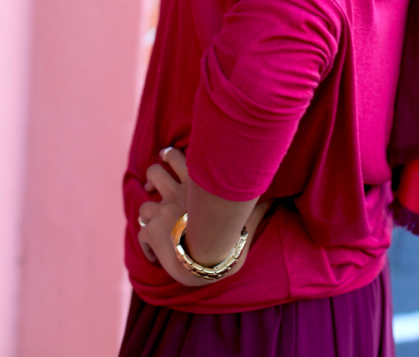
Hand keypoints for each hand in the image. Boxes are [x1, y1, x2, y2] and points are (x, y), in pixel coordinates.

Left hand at [137, 147, 268, 287]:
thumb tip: (277, 199)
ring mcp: (162, 212)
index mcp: (195, 185)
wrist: (208, 261)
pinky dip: (146, 244)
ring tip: (153, 219)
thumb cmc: (231, 239)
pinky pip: (141, 233)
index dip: (169, 156)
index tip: (168, 160)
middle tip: (157, 187)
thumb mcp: (247, 219)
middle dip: (153, 178)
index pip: (175, 156)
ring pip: (144, 203)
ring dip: (148, 211)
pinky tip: (153, 254)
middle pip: (154, 171)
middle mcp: (176, 194)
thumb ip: (259, 208)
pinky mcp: (152, 231)